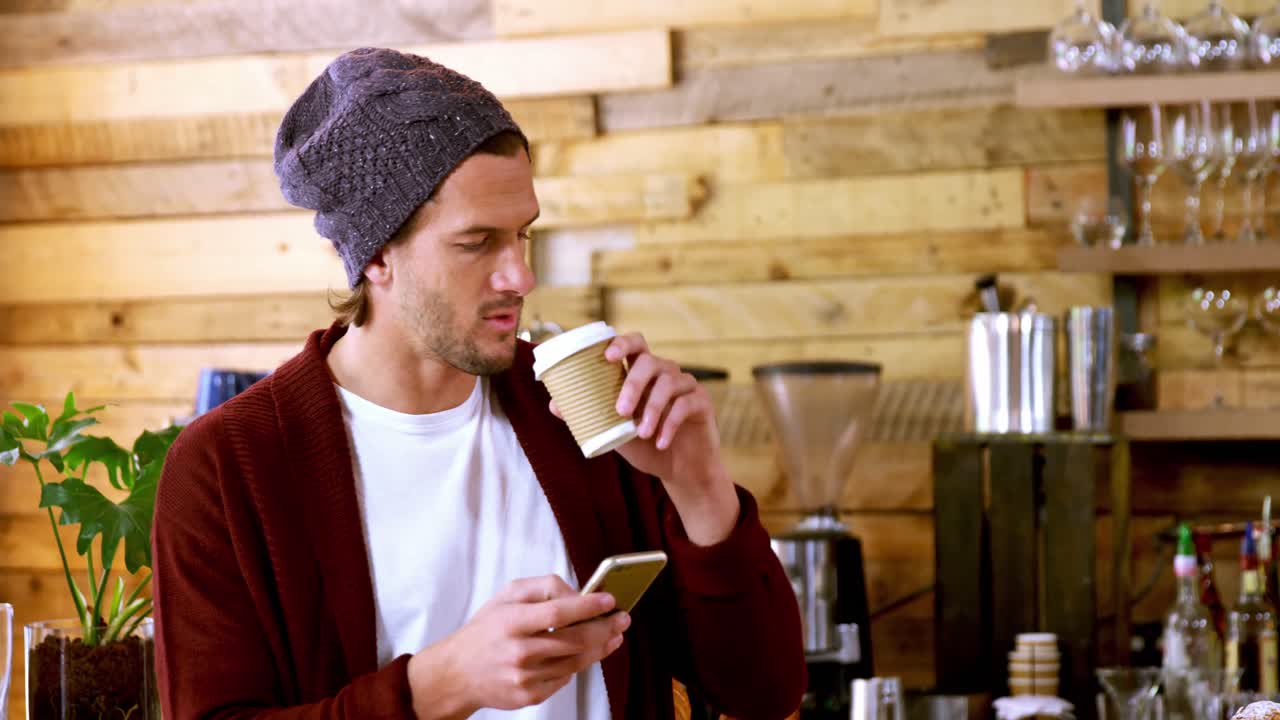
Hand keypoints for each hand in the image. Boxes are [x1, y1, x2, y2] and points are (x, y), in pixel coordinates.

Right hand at [406, 575, 627, 718]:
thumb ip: (543, 588)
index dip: (587, 606)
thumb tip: (579, 594)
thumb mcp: (505, 597)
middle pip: (574, 640)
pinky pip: (564, 678)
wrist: (457, 673)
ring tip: (614, 635)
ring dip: (601, 647)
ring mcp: (524, 677)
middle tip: (622, 618)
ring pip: (576, 662)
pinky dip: (576, 664)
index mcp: (510, 622)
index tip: (609, 599)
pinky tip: (583, 653)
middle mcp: (518, 651)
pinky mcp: (529, 696)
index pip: (557, 612)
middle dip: (604, 627)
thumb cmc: (486, 630)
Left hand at [549, 333, 739, 544]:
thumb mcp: (614, 433)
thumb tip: (554, 405)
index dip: (621, 343)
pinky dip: (670, 424)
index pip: (634, 344)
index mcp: (642, 374)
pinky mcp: (702, 402)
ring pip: (668, 383)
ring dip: (652, 409)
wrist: (680, 471)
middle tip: (621, 410)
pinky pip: (685, 404)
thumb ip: (592, 416)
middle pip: (650, 361)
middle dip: (633, 384)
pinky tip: (661, 442)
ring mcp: (685, 385)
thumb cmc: (645, 446)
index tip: (607, 355)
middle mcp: (665, 373)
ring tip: (643, 434)